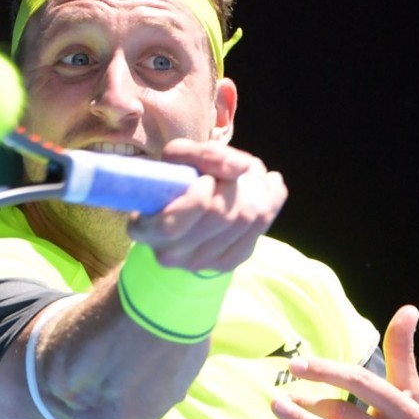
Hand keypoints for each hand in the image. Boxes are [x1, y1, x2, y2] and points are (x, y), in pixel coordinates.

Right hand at [127, 138, 286, 271]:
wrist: (180, 210)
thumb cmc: (174, 180)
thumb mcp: (177, 158)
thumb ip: (205, 155)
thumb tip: (242, 167)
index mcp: (148, 229)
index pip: (180, 219)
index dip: (202, 192)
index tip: (205, 178)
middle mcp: (171, 254)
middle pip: (222, 215)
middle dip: (236, 182)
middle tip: (236, 166)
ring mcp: (201, 263)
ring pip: (246, 220)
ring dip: (257, 187)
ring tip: (250, 173)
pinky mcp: (227, 263)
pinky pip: (261, 228)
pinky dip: (271, 200)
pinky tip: (265, 187)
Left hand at [271, 305, 418, 418]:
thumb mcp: (408, 393)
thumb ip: (402, 352)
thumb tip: (409, 308)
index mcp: (405, 410)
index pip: (363, 383)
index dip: (329, 371)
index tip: (298, 363)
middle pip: (346, 412)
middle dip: (312, 398)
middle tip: (281, 389)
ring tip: (278, 408)